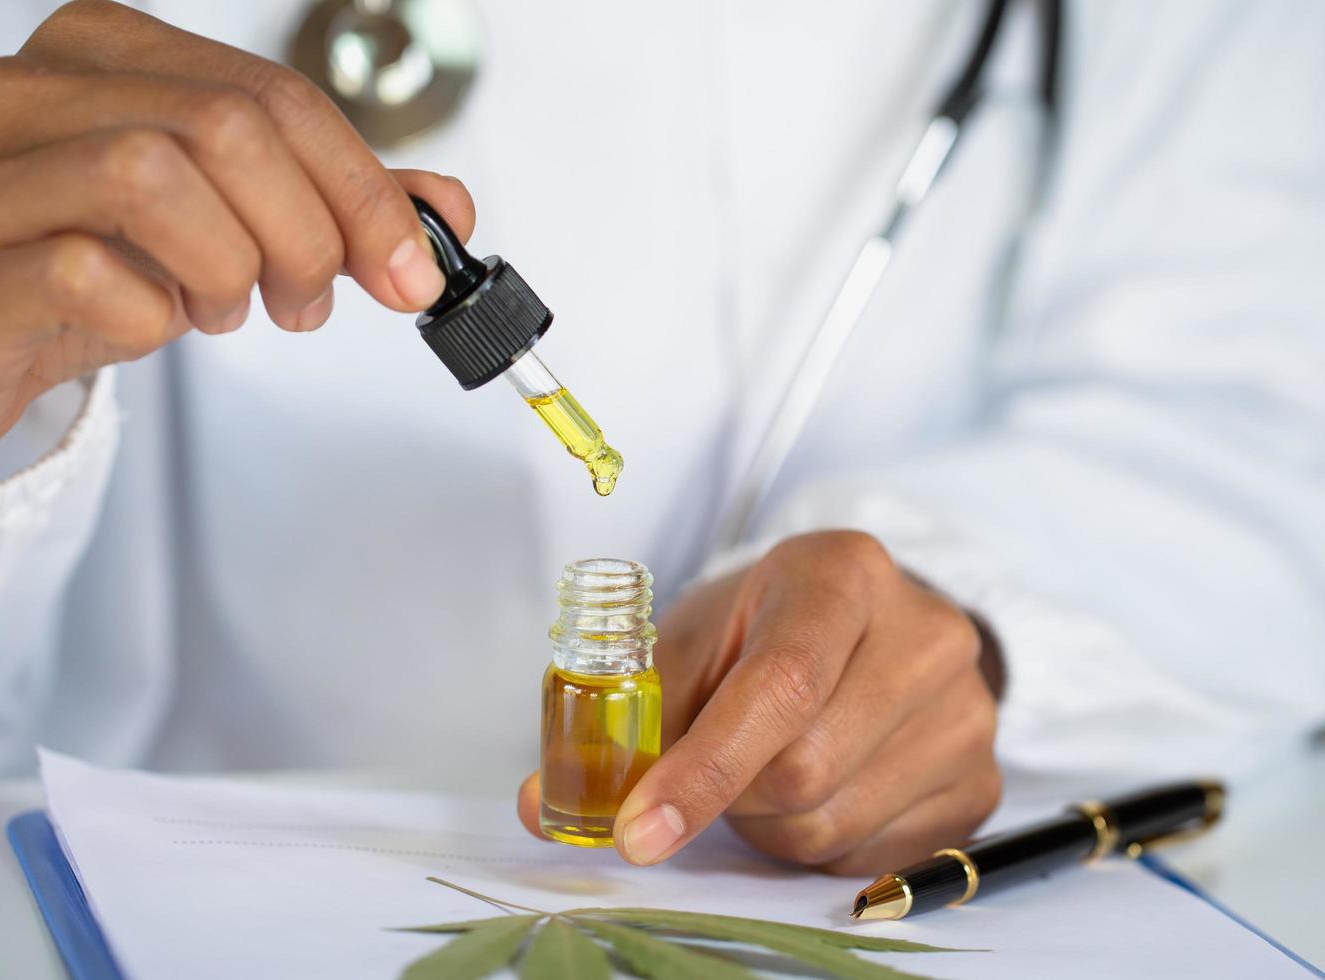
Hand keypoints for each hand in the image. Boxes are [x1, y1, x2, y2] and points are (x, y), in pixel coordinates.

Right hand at [0, 0, 472, 492]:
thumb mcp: (217, 224)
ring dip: (228, 267)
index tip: (411, 268)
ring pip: (154, 176)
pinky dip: (151, 316)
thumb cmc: (78, 269)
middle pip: (228, 128)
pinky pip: (87, 273)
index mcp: (110, 53)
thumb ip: (330, 207)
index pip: (274, 96)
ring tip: (224, 308)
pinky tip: (149, 323)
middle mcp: (39, 88)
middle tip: (308, 301)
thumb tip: (444, 211)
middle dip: (308, 232)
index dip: (365, 189)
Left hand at [518, 531, 1001, 873]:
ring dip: (767, 823)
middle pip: (804, 769)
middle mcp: (926, 635)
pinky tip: (816, 788)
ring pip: (831, 823)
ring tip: (765, 769)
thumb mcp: (693, 637)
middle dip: (729, 794)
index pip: (780, 687)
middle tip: (708, 768)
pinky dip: (816, 843)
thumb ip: (622, 715)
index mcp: (845, 574)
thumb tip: (544, 806)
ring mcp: (966, 711)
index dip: (701, 770)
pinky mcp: (981, 780)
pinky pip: (871, 856)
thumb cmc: (763, 625)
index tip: (636, 830)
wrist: (867, 623)